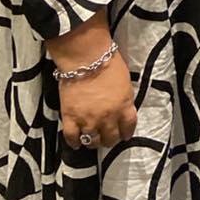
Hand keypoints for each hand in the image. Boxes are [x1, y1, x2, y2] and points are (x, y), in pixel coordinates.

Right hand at [47, 12, 136, 150]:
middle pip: (110, 138)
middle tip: (106, 136)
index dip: (126, 133)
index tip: (124, 134)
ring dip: (93, 142)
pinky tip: (76, 142)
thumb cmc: (108, 62)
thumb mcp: (125, 82)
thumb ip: (124, 99)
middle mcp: (108, 117)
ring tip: (92, 138)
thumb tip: (122, 108)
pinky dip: (74, 142)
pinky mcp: (70, 118)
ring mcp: (88, 120)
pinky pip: (72, 138)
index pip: (128, 128)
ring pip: (92, 141)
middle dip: (109, 139)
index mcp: (124, 106)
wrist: (86, 57)